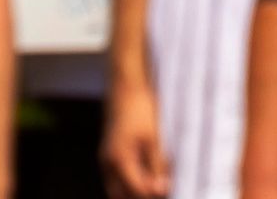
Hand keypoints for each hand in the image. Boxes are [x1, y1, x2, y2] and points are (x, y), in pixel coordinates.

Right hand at [102, 79, 170, 198]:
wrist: (126, 88)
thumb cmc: (141, 109)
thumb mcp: (154, 137)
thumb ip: (157, 164)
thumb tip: (163, 188)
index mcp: (120, 160)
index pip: (137, 190)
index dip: (155, 193)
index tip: (171, 190)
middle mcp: (108, 164)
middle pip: (123, 195)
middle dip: (141, 195)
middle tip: (163, 190)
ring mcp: (106, 159)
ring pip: (117, 188)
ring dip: (135, 190)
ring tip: (157, 184)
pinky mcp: (109, 154)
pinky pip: (117, 177)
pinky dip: (130, 181)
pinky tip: (148, 175)